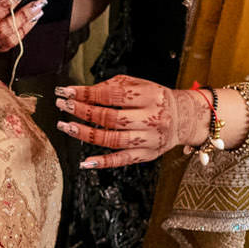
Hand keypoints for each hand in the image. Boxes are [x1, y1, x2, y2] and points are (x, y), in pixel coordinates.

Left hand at [55, 76, 207, 168]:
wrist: (185, 118)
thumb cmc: (156, 98)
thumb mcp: (141, 85)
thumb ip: (114, 86)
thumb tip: (83, 92)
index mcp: (150, 96)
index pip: (113, 95)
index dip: (87, 93)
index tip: (67, 91)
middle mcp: (151, 118)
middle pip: (111, 118)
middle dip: (83, 112)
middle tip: (63, 106)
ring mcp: (149, 139)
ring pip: (113, 140)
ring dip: (85, 134)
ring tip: (66, 126)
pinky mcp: (147, 155)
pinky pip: (122, 160)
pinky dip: (102, 163)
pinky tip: (85, 162)